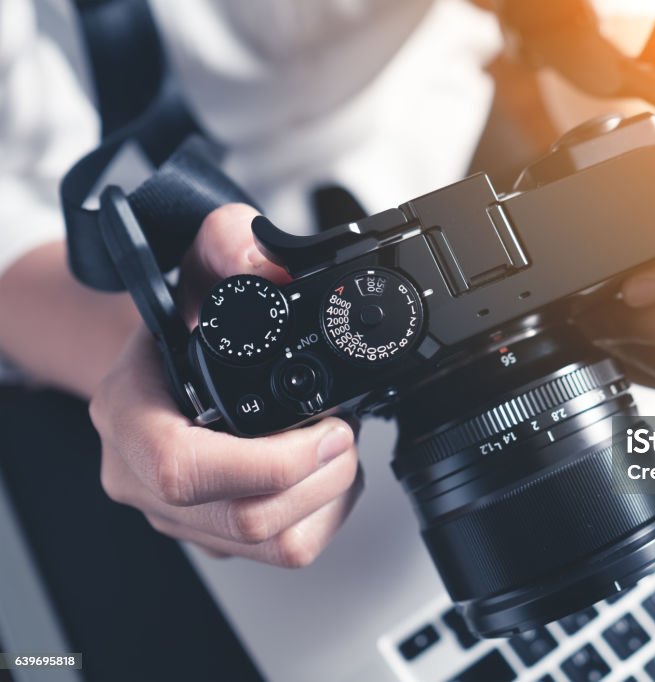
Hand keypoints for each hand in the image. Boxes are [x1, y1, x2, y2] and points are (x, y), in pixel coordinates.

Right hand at [90, 205, 361, 566]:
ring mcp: (178, 513)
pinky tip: (324, 471)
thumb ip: (229, 244)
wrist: (170, 355)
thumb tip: (267, 266)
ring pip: (271, 546)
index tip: (325, 429)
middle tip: (344, 429)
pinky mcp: (213, 534)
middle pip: (243, 519)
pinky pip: (283, 550)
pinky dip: (325, 513)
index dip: (267, 463)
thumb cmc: (184, 317)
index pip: (182, 469)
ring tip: (337, 445)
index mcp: (128, 414)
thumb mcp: (201, 260)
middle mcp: (142, 475)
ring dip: (328, 496)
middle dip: (320, 477)